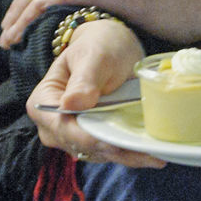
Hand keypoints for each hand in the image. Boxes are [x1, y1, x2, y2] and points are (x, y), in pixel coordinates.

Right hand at [26, 17, 163, 168]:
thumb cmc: (99, 45)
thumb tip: (70, 105)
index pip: (63, 128)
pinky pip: (111, 152)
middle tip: (148, 153)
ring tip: (156, 155)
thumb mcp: (93, 56)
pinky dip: (131, 153)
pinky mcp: (94, 140)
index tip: (117, 142)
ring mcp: (74, 136)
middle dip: (113, 150)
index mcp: (43, 103)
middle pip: (81, 145)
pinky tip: (154, 154)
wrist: (112, 46)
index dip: (89, 138)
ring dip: (127, 155)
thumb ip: (83, 80)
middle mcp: (54, 125)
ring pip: (99, 154)